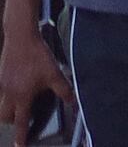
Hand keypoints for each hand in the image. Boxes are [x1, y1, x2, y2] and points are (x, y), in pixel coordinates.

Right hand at [3, 29, 70, 144]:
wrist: (21, 38)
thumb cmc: (37, 56)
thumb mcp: (55, 74)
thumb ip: (64, 90)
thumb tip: (74, 102)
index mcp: (22, 97)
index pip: (20, 122)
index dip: (20, 136)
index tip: (19, 146)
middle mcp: (9, 94)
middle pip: (5, 116)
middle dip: (12, 121)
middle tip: (22, 119)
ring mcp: (3, 85)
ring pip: (2, 104)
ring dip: (10, 107)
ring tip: (23, 101)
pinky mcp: (2, 76)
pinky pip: (2, 91)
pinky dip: (10, 93)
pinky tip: (21, 82)